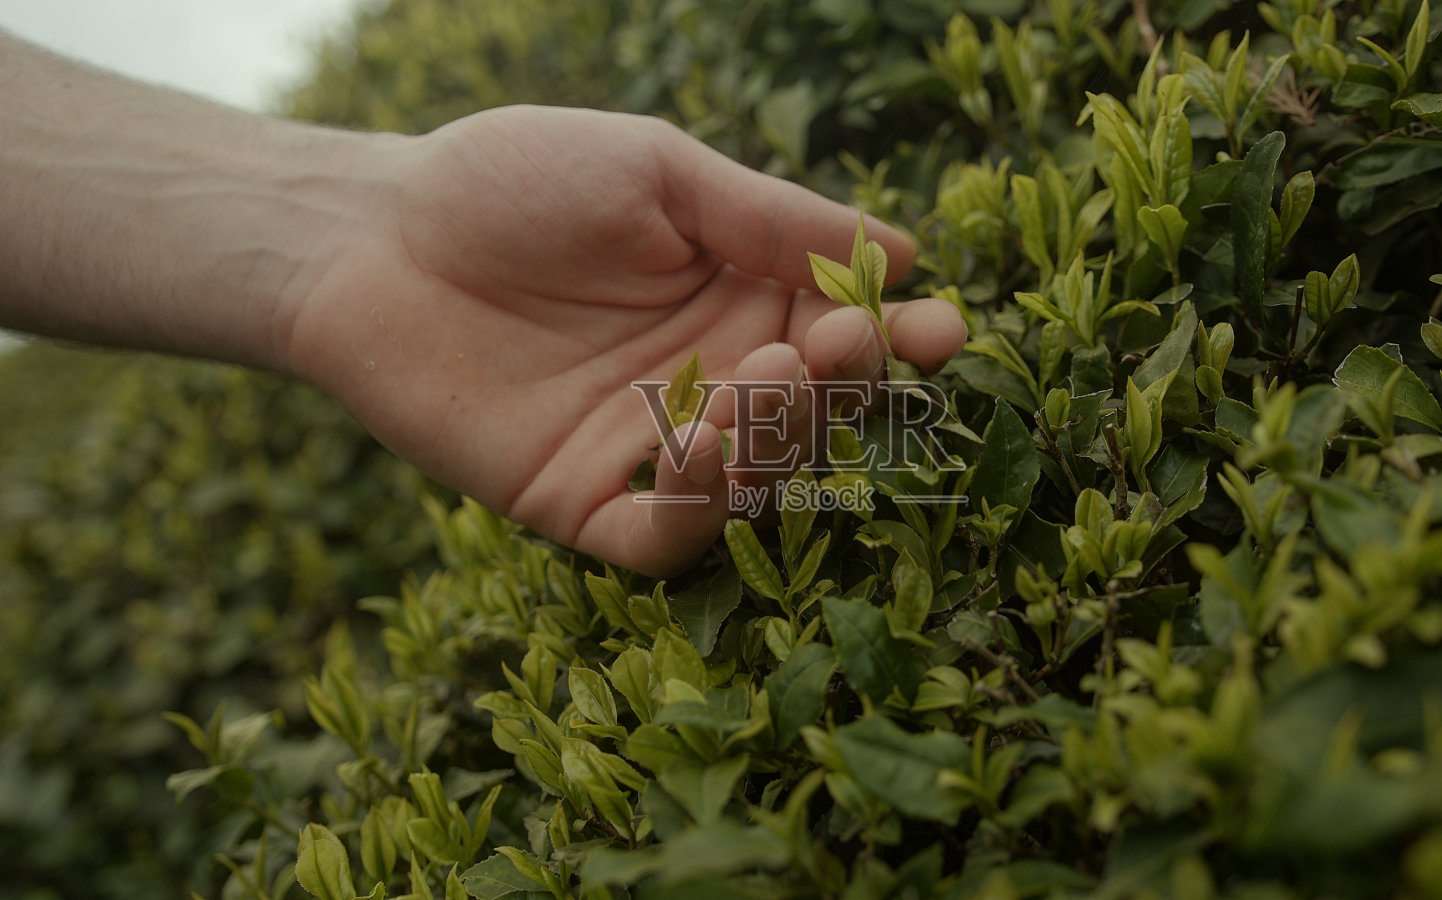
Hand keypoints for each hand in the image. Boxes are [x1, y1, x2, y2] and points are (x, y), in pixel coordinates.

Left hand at [280, 106, 965, 575]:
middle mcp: (709, 378)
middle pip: (816, 413)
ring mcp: (649, 448)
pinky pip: (664, 538)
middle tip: (842, 344)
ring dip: (780, 441)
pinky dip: (700, 509)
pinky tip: (701, 443)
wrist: (367, 236)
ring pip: (755, 481)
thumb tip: (900, 250)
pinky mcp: (582, 503)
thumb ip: (768, 218)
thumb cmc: (511, 180)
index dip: (899, 338)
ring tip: (766, 377)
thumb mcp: (655, 172)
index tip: (941, 328)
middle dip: (848, 387)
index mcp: (738, 296)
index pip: (843, 332)